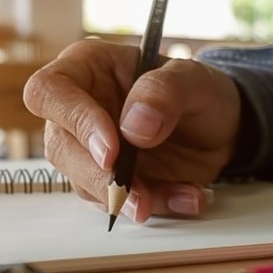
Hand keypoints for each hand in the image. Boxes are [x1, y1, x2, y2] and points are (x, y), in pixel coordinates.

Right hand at [24, 39, 241, 221]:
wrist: (222, 128)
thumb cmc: (199, 91)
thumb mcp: (194, 79)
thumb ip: (164, 92)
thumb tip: (133, 126)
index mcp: (87, 68)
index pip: (49, 92)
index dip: (74, 121)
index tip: (112, 150)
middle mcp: (79, 108)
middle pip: (60, 147)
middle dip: (100, 177)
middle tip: (139, 194)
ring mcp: (90, 149)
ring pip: (84, 183)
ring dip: (130, 198)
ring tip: (183, 193)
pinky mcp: (109, 181)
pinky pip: (118, 202)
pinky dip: (156, 205)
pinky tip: (188, 196)